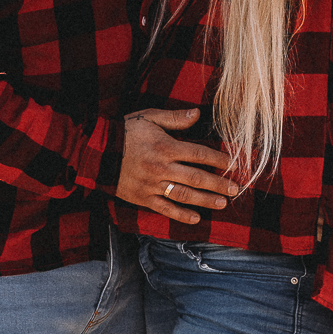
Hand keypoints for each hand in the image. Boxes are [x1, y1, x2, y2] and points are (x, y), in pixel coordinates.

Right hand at [117, 109, 237, 224]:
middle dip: (218, 184)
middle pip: (197, 178)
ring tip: (223, 204)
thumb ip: (174, 118)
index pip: (199, 154)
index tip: (233, 163)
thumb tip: (197, 113)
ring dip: (206, 201)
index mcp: (166, 147)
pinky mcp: (143, 198)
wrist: (97, 152)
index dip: (218, 159)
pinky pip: (165, 209)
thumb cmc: (125, 132)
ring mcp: (152, 185)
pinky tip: (196, 219)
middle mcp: (162, 168)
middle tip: (235, 189)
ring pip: (185, 195)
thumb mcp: (149, 117)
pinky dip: (181, 215)